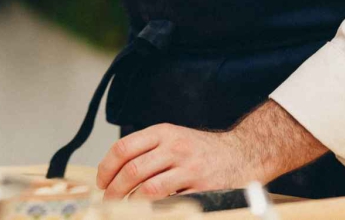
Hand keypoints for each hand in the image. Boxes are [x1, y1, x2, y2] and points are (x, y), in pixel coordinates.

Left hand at [96, 102, 324, 199]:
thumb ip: (148, 149)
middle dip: (115, 189)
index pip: (124, 148)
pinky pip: (172, 202)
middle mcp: (175, 148)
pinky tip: (149, 211)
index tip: (101, 182)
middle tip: (108, 200)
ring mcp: (190, 169)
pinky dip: (156, 209)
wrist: (243, 153)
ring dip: (131, 202)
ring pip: (149, 188)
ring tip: (124, 208)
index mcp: (163, 133)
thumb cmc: (202, 150)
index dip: (106, 167)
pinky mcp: (203, 189)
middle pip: (133, 170)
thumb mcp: (174, 137)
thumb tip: (114, 170)